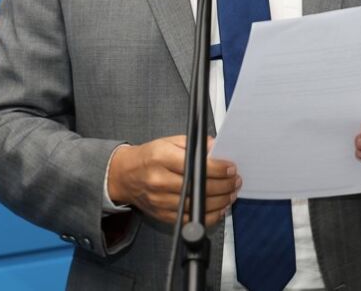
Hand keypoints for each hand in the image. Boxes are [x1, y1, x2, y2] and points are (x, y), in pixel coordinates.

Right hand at [107, 135, 240, 226]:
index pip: (196, 166)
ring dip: (220, 201)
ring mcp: (160, 201)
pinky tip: (219, 208)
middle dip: (224, 185)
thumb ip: (194, 144)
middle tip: (235, 181)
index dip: (218, 168)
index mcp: (161, 158)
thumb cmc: (149, 157)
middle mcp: (160, 181)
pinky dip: (208, 216)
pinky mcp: (162, 215)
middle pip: (199, 187)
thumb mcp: (168, 141)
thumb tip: (216, 147)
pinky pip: (190, 219)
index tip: (230, 168)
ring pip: (197, 205)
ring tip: (231, 194)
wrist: (125, 176)